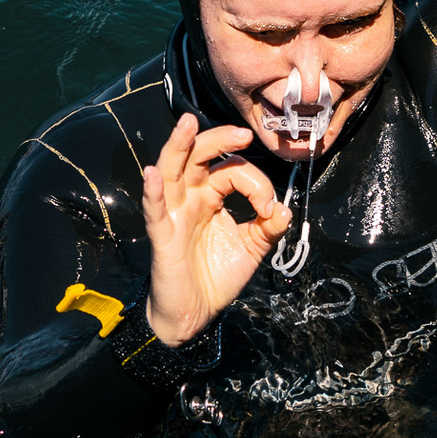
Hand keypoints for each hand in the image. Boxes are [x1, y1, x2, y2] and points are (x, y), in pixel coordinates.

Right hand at [139, 114, 291, 346]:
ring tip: (187, 124)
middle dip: (218, 140)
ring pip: (171, 171)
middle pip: (198, 156)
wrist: (195, 313)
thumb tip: (284, 209)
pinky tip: (153, 174)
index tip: (270, 210)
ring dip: (178, 146)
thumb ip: (269, 227)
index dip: (256, 184)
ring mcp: (173, 213)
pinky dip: (152, 192)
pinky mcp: (162, 236)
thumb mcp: (252, 248)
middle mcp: (190, 197)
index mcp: (210, 196)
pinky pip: (154, 211)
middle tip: (243, 134)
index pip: (232, 171)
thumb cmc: (217, 275)